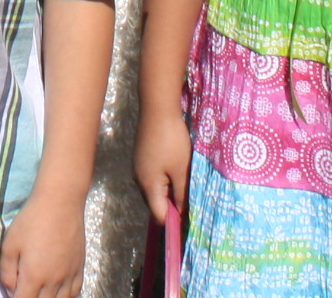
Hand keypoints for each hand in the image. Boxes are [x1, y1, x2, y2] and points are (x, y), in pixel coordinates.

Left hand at [0, 183, 87, 297]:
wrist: (60, 203)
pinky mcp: (79, 268)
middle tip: (24, 288)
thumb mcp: (10, 244)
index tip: (12, 293)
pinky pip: (75, 292)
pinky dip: (65, 295)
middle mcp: (54, 281)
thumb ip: (7, 271)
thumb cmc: (31, 220)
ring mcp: (69, 275)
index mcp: (34, 276)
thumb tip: (10, 291)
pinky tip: (58, 289)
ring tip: (39, 290)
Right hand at [133, 108, 191, 228]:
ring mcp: (139, 167)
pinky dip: (165, 179)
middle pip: (155, 203)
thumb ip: (182, 194)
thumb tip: (183, 214)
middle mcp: (139, 179)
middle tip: (193, 202)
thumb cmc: (172, 141)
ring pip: (155, 189)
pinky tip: (177, 171)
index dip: (174, 222)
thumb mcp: (181, 170)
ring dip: (169, 191)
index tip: (191, 221)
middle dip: (173, 206)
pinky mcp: (142, 157)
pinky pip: (153, 177)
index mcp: (148, 185)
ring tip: (187, 185)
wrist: (158, 109)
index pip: (159, 215)